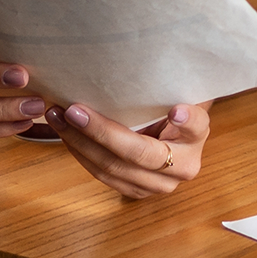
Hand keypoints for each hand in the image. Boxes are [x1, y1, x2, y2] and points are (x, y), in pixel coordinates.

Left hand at [44, 98, 211, 198]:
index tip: (175, 110)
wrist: (171, 135)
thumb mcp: (177, 90)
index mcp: (197, 137)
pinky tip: (66, 134)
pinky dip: (80, 154)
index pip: (195, 127)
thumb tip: (152, 66)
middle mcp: (183, 167)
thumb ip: (170, 84)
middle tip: (73, 110)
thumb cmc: (170, 104)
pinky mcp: (136, 191)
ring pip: (113, 168)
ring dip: (80, 143)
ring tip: (59, 117)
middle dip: (101, 132)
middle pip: (139, 153)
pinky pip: (102, 175)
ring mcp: (159, 185)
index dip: (186, 120)